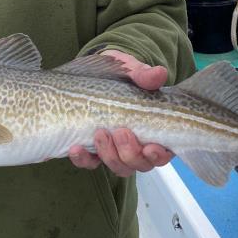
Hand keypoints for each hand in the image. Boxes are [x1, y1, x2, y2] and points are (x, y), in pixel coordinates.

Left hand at [69, 50, 173, 176]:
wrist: (96, 72)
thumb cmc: (121, 75)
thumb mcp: (133, 71)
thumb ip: (145, 76)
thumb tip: (159, 73)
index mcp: (154, 130)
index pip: (162, 153)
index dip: (157, 155)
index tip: (150, 147)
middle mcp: (137, 145)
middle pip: (139, 164)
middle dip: (130, 153)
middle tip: (121, 132)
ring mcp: (115, 149)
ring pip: (117, 166)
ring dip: (109, 154)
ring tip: (99, 133)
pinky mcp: (94, 150)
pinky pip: (90, 163)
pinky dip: (83, 159)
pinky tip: (75, 148)